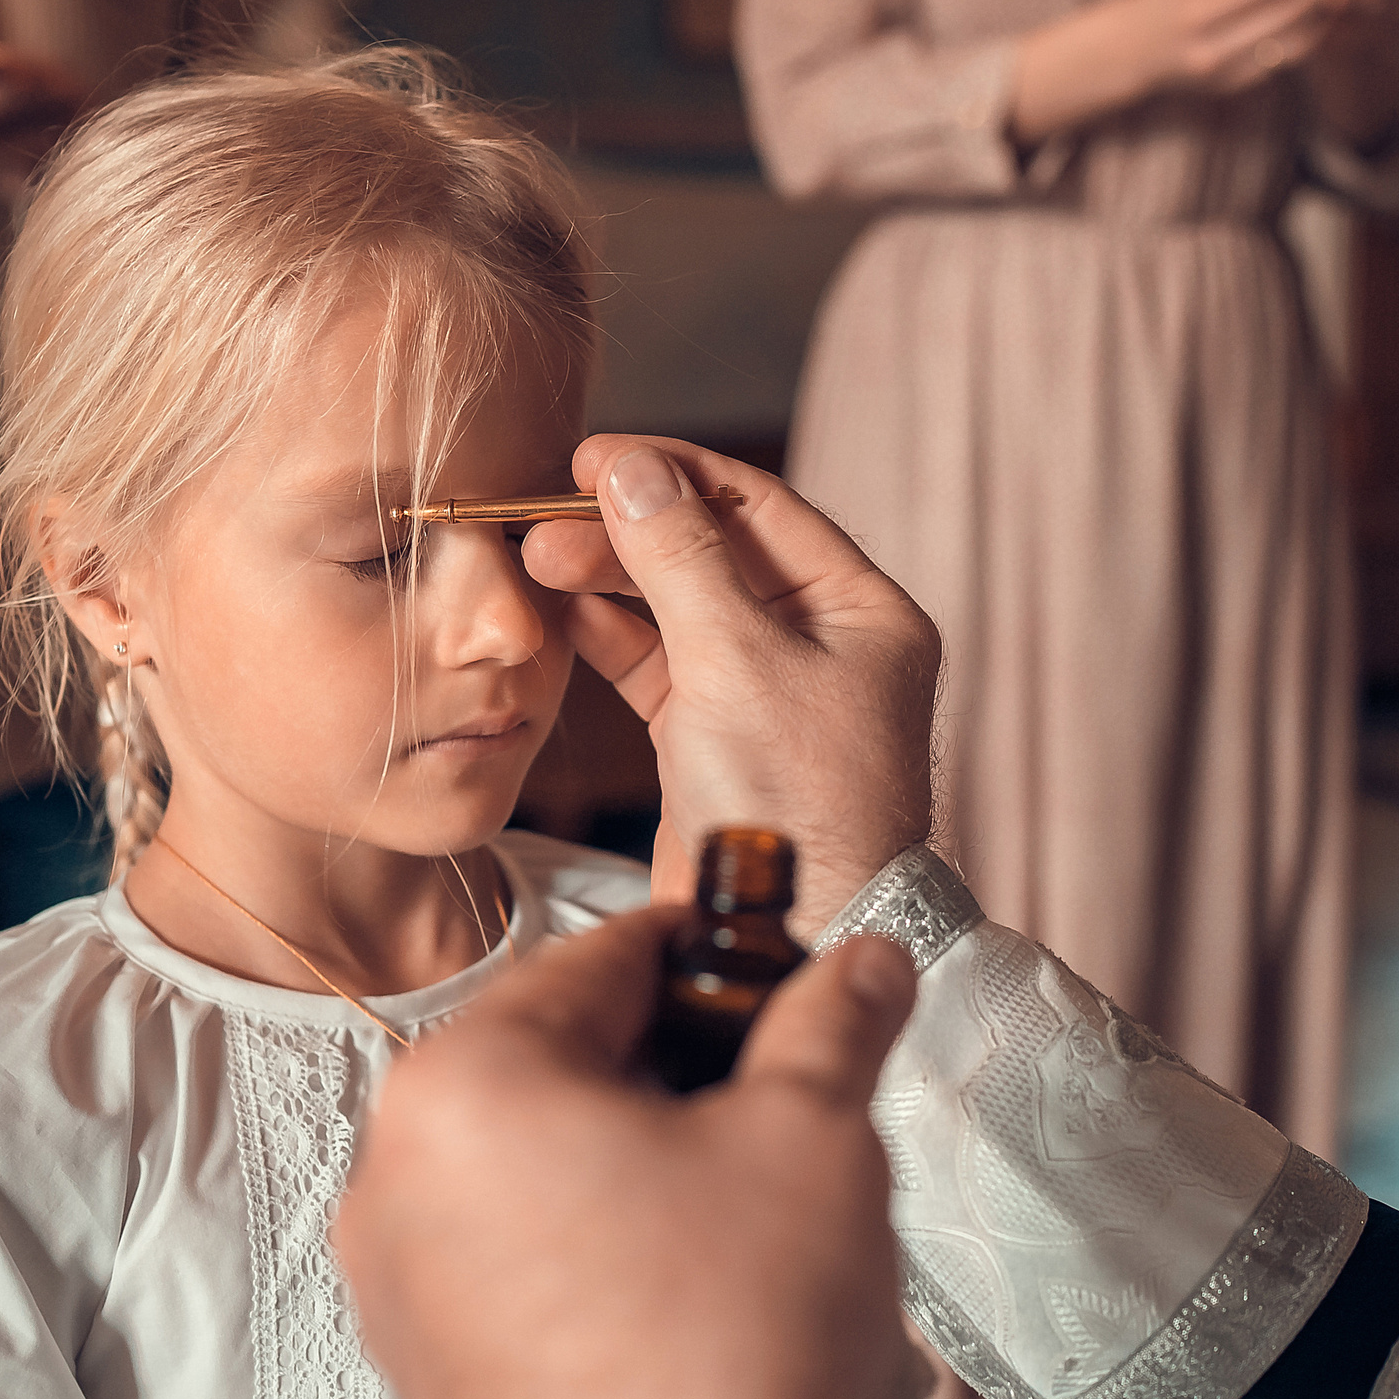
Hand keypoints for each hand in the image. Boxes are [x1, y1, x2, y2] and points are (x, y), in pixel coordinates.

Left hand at [333, 908, 917, 1398]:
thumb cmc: (724, 1362)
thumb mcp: (813, 1142)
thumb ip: (831, 1024)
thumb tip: (861, 968)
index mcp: (462, 1082)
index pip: (607, 955)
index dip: (721, 950)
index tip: (788, 965)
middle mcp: (396, 1172)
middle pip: (564, 1058)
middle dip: (684, 1065)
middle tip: (790, 1089)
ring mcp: (400, 1281)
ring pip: (542, 1160)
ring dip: (647, 1155)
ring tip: (757, 1198)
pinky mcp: (429, 1368)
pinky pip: (521, 1255)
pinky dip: (605, 1240)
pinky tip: (700, 1280)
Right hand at [518, 437, 937, 935]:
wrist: (786, 940)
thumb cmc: (795, 805)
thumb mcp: (737, 661)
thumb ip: (680, 556)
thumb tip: (632, 469)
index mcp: (863, 613)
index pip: (761, 507)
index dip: (674, 473)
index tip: (594, 458)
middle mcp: (822, 647)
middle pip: (713, 554)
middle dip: (628, 532)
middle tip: (544, 520)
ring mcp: (767, 695)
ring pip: (678, 610)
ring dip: (609, 581)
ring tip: (535, 562)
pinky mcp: (716, 742)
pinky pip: (658, 667)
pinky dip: (609, 638)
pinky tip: (559, 612)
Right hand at [1011, 0, 1346, 142]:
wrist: (1126, 55)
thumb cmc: (1163, 1)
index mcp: (1197, 6)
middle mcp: (1210, 45)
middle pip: (1285, 12)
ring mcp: (1222, 72)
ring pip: (1291, 41)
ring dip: (1320, 14)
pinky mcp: (1231, 88)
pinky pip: (1281, 61)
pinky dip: (1304, 37)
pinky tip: (1316, 17)